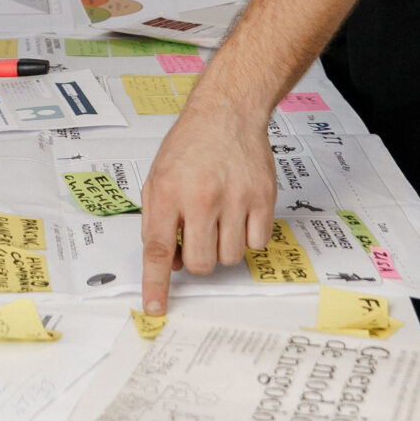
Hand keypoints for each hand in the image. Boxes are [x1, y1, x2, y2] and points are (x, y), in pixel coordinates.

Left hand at [137, 98, 275, 313]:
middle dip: (196, 260)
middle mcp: (202, 197)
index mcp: (169, 192)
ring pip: (229, 257)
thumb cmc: (191, 143)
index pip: (159, 250)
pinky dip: (247, 237)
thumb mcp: (157, 177)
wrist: (228, 111)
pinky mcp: (263, 197)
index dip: (156, 285)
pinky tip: (239, 213)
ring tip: (219, 218)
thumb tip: (168, 263)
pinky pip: (256, 244)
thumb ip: (156, 221)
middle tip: (197, 235)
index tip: (156, 309)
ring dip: (222, 248)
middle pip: (200, 263)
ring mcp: (236, 198)